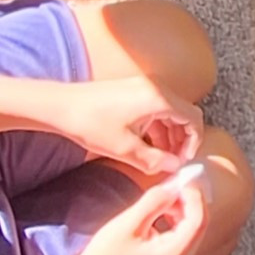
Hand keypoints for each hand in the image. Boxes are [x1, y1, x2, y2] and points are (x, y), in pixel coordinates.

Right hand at [54, 168, 211, 254]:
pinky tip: (161, 208)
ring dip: (182, 206)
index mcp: (174, 254)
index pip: (199, 220)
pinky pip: (182, 232)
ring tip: (164, 193)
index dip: (194, 195)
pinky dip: (176, 216)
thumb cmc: (106, 254)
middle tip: (174, 181)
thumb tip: (174, 185)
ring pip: (192, 226)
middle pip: (198, 223)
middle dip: (189, 199)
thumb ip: (154, 201)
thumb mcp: (129, 222)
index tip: (183, 177)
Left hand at [55, 74, 204, 179]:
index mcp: (158, 99)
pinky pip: (157, 107)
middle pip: (185, 113)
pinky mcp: (133, 90)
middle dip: (184, 139)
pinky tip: (148, 144)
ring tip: (161, 157)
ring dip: (171, 134)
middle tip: (174, 161)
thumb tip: (174, 167)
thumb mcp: (124, 149)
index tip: (183, 161)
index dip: (193, 142)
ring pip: (171, 111)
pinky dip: (158, 126)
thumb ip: (154, 160)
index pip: (193, 119)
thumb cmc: (89, 124)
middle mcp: (155, 88)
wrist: (60, 106)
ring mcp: (144, 87)